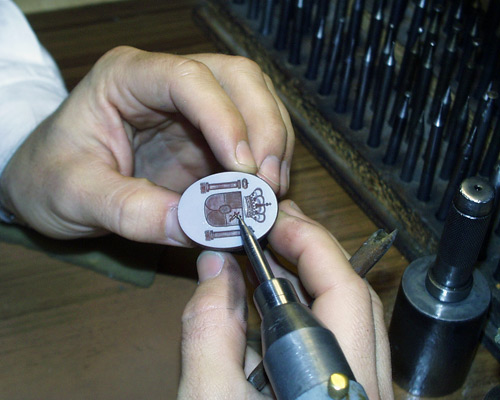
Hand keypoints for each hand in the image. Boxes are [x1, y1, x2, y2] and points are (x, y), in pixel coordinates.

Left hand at [0, 47, 292, 243]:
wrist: (51, 183)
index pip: (188, 78)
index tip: (241, 167)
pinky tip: (267, 191)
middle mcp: (168, 82)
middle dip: (263, 127)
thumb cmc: (51, 176)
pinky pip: (252, 136)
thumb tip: (196, 227)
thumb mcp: (75, 195)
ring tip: (271, 190)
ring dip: (274, 143)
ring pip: (255, 100)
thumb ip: (130, 211)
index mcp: (128, 78)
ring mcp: (194, 108)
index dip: (224, 117)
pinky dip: (268, 161)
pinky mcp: (208, 137)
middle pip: (237, 78)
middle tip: (267, 181)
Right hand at [178, 200, 392, 399]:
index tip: (273, 220)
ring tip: (271, 257)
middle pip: (354, 297)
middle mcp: (369, 390)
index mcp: (340, 386)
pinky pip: (342, 343)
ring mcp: (367, 396)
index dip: (310, 243)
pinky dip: (308, 315)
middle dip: (312, 253)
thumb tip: (217, 267)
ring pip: (351, 318)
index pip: (343, 291)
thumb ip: (209, 329)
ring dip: (311, 282)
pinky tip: (275, 308)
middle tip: (273, 229)